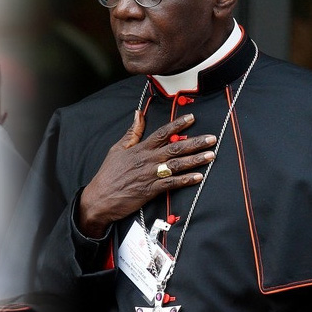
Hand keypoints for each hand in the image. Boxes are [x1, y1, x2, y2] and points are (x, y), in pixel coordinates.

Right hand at [78, 111, 216, 237]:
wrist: (100, 198)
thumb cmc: (108, 174)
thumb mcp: (117, 149)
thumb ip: (132, 132)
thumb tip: (138, 114)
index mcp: (139, 149)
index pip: (161, 133)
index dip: (177, 125)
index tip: (192, 118)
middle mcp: (147, 160)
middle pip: (174, 148)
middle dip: (195, 142)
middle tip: (212, 138)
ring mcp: (150, 175)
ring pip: (176, 165)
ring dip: (195, 160)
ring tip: (210, 155)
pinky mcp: (151, 190)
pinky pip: (172, 183)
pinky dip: (185, 180)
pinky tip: (198, 177)